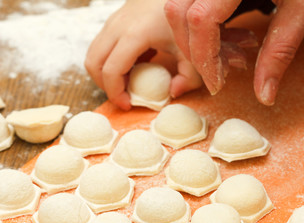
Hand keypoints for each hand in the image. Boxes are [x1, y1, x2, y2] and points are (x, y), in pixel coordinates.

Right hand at [85, 0, 201, 109]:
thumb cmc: (186, 19)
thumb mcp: (193, 52)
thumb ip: (189, 78)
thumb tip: (172, 94)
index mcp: (134, 34)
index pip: (111, 70)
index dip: (115, 93)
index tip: (129, 105)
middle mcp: (117, 26)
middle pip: (93, 63)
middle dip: (105, 86)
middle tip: (124, 96)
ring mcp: (114, 21)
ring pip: (94, 54)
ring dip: (105, 74)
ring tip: (129, 83)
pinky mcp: (115, 20)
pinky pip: (101, 46)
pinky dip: (109, 61)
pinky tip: (133, 65)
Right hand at [164, 0, 303, 104]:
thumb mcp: (302, 7)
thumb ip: (280, 51)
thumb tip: (264, 96)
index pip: (201, 19)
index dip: (204, 57)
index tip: (217, 84)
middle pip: (178, 14)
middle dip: (195, 52)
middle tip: (222, 73)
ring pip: (178, 8)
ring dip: (198, 40)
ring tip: (234, 54)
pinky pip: (190, 3)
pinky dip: (203, 26)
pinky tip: (230, 36)